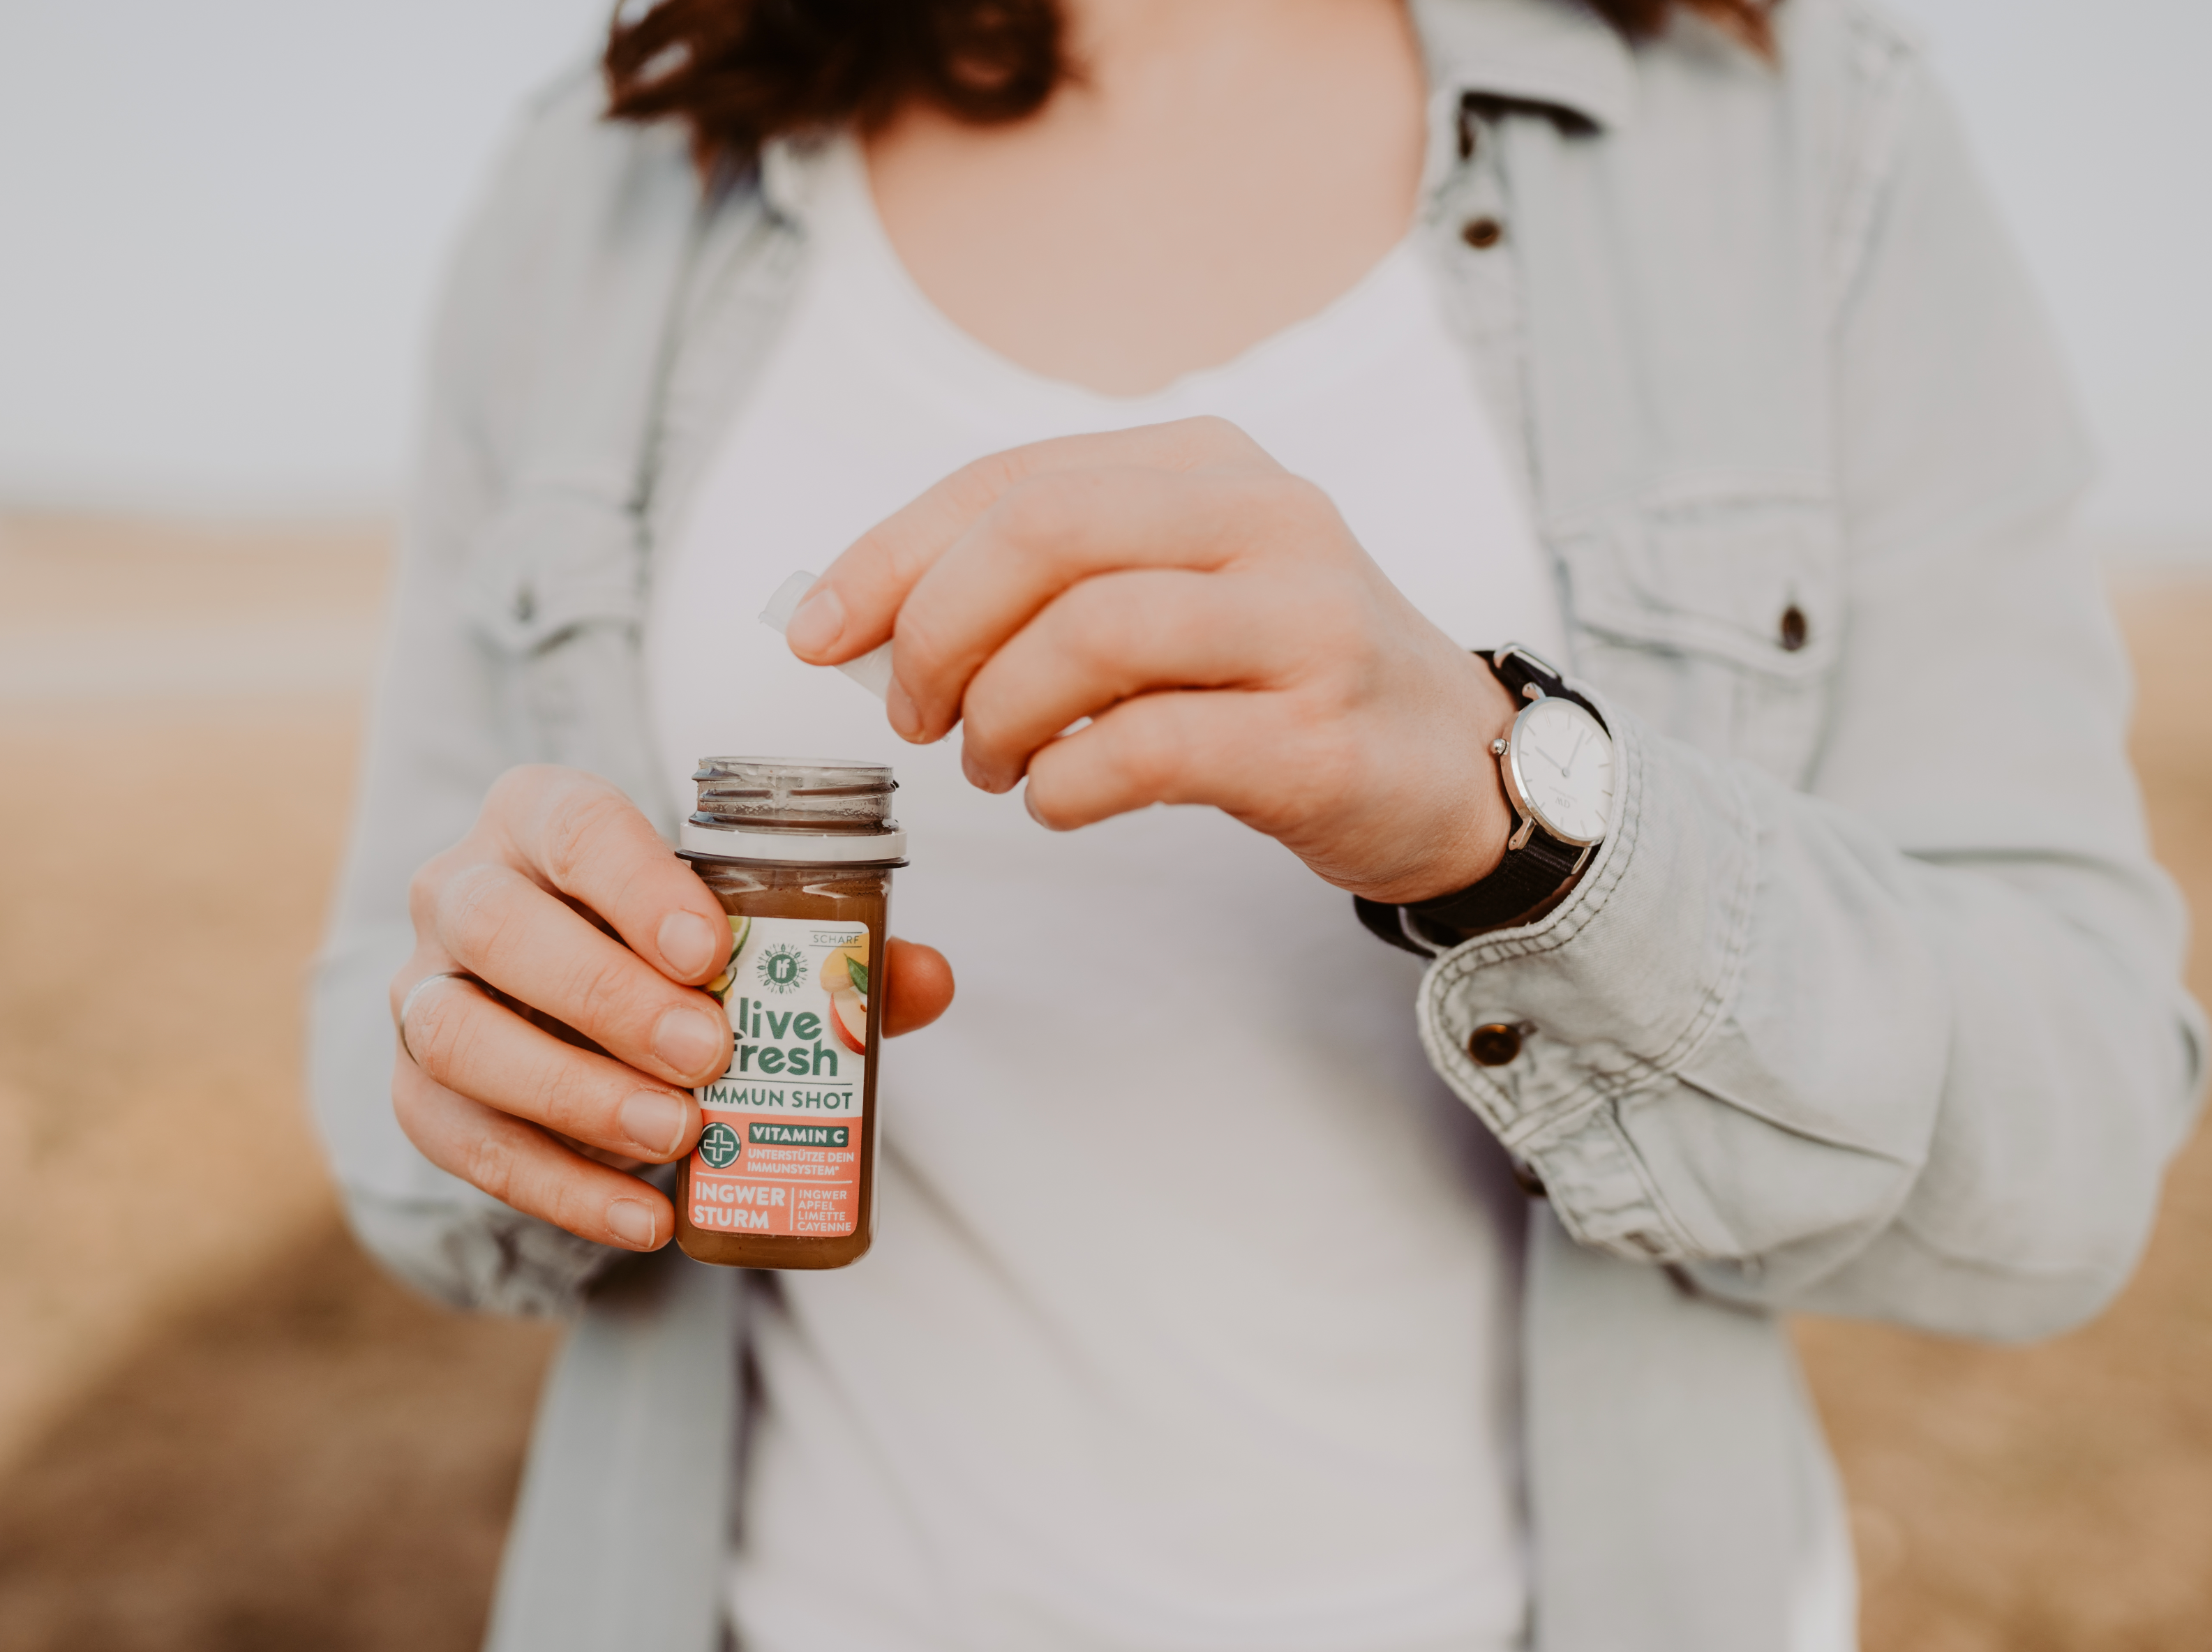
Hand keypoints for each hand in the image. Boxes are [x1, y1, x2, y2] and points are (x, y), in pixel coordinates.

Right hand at [390, 766, 954, 1250]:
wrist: (578, 1001)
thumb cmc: (674, 948)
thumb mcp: (751, 933)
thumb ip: (837, 954)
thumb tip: (923, 978)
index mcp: (542, 817)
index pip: (571, 824)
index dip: (635, 882)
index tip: (709, 946)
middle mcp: (461, 890)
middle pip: (497, 927)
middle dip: (606, 996)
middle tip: (710, 1053)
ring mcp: (423, 991)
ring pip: (456, 1033)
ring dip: (570, 1093)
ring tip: (678, 1134)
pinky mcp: (415, 1088)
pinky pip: (458, 1139)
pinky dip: (555, 1187)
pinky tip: (645, 1216)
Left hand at [784, 417, 1519, 903]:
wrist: (1455, 763)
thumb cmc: (1285, 675)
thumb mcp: (1179, 584)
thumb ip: (1050, 582)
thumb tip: (870, 620)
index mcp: (1208, 465)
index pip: (1011, 481)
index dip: (890, 555)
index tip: (817, 631)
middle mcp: (1263, 520)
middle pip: (1041, 537)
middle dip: (936, 632)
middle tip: (916, 715)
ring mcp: (1303, 623)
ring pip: (1088, 636)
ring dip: (1000, 716)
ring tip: (992, 765)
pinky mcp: (1317, 734)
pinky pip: (1147, 746)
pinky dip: (1067, 782)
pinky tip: (1061, 799)